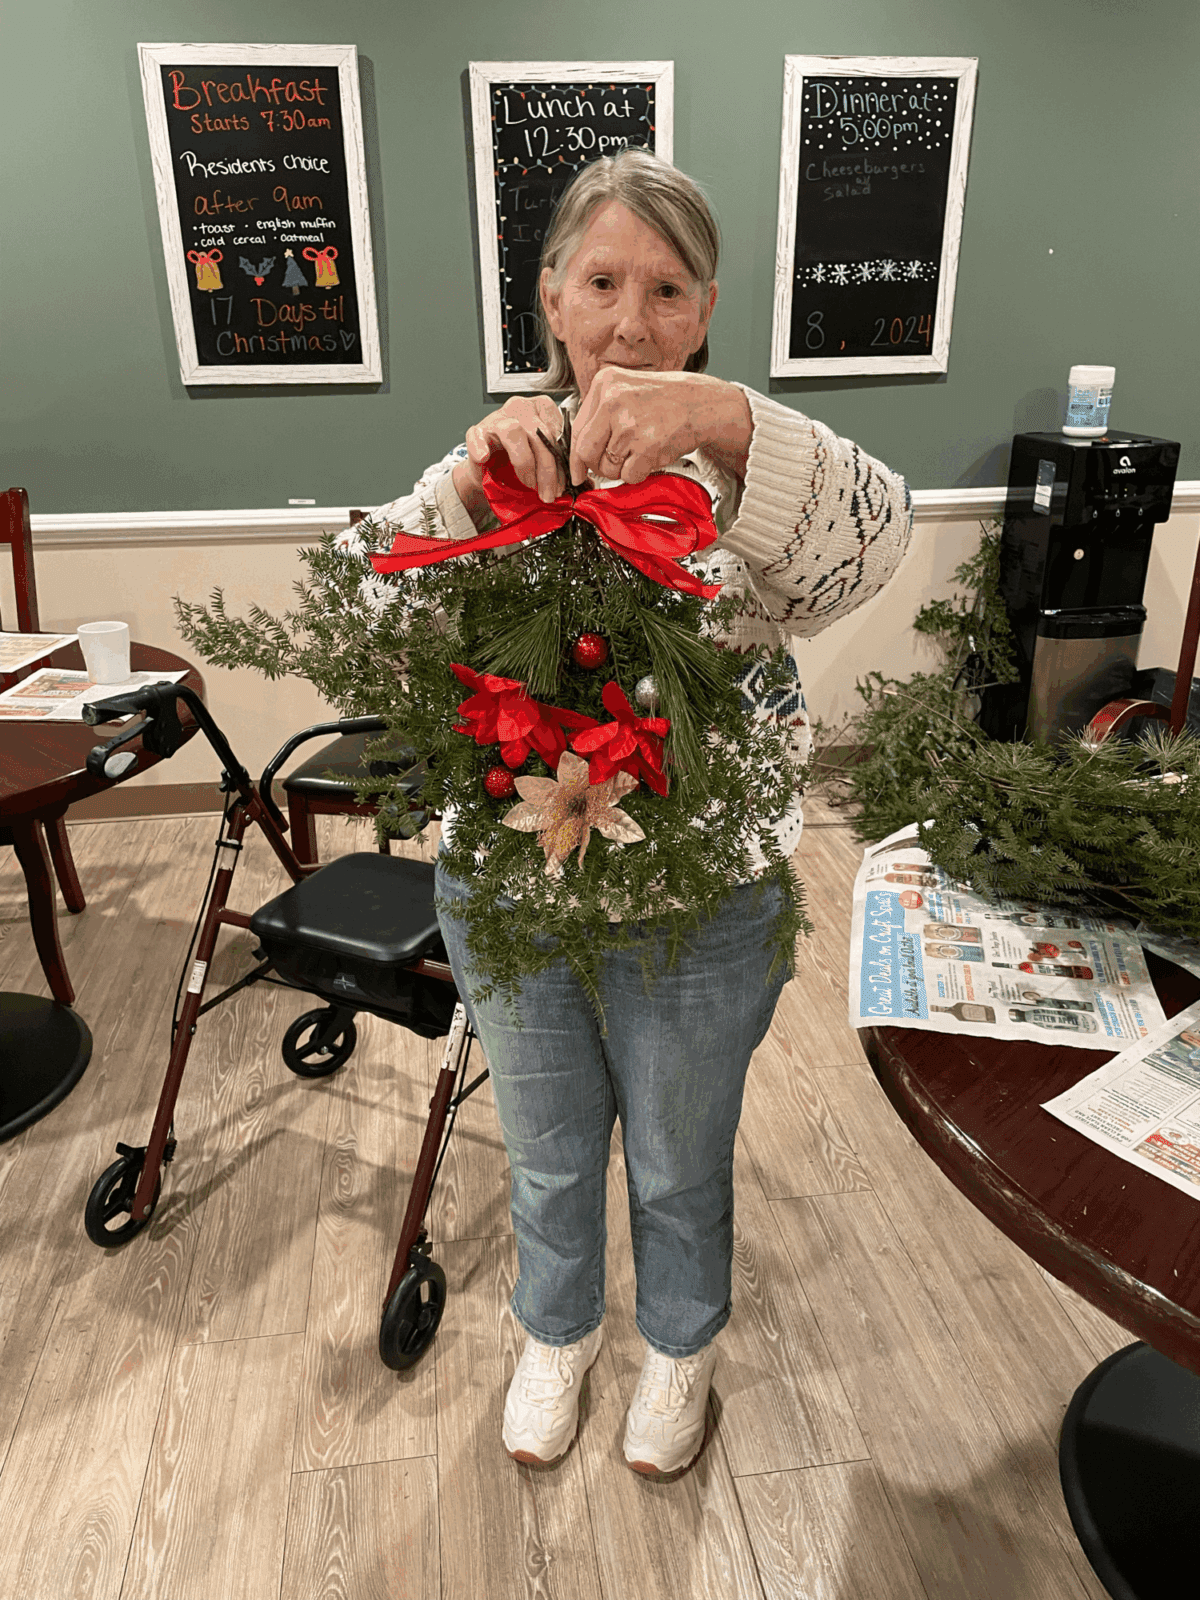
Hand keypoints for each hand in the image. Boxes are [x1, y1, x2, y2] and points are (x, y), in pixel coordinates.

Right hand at [451, 395, 566, 527]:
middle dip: (548, 470)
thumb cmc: (520, 462)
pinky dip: (480, 448)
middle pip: (541, 434)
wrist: (490, 470)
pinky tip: (484, 458)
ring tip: (528, 484)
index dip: (564, 462)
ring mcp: (498, 417)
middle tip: (549, 493)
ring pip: (515, 432)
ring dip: (524, 463)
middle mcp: (522, 407)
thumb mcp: (546, 461)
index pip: (559, 432)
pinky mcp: (476, 431)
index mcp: (543, 409)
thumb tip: (587, 481)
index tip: (565, 485)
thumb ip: (564, 466)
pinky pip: (477, 436)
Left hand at [569, 368, 752, 486]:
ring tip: (639, 452)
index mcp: (604, 384)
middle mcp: (613, 400)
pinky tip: (650, 456)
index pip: (577, 429)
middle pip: (586, 452)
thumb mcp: (626, 390)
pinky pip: (629, 475)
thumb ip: (600, 414)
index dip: (576, 456)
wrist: (702, 402)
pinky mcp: (646, 445)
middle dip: (597, 466)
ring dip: (622, 469)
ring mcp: (629, 424)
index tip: (578, 469)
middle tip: (612, 465)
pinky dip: (639, 473)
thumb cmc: (666, 399)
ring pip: (607, 467)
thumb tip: (578, 451)